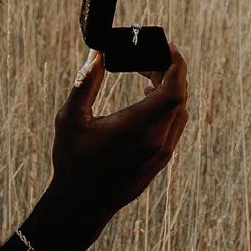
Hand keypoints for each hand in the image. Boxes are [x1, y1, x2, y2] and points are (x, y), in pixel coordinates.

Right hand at [49, 44, 189, 229]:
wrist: (81, 204)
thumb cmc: (73, 161)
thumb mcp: (71, 118)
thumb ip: (86, 82)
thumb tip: (98, 52)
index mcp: (138, 129)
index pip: (175, 90)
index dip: (176, 64)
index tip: (167, 46)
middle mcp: (157, 142)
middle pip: (179, 97)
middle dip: (168, 71)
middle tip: (147, 58)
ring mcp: (162, 154)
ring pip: (179, 111)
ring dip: (169, 88)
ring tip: (145, 74)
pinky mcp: (161, 161)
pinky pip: (174, 125)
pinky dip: (167, 106)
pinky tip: (147, 98)